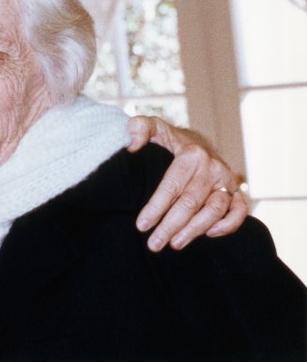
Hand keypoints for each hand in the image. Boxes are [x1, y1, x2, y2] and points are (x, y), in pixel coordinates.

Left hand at [127, 116, 248, 251]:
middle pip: (191, 203)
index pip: (171, 186)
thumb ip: (138, 128)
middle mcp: (212, 167)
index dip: (156, 208)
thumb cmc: (170, 139)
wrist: (198, 142)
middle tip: (154, 244)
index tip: (141, 226)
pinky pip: (240, 212)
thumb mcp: (153, 128)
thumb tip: (131, 144)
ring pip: (214, 211)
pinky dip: (228, 225)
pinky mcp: (237, 191)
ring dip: (195, 230)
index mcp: (191, 155)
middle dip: (170, 226)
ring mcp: (227, 180)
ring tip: (174, 244)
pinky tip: (208, 234)